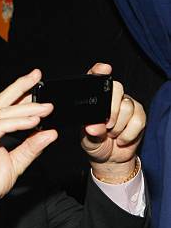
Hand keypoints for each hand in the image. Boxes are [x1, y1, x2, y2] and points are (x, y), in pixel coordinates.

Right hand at [0, 69, 57, 227]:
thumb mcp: (16, 163)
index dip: (21, 91)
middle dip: (22, 87)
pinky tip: (33, 122)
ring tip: (46, 108)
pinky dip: (18, 123)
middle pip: (3, 101)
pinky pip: (0, 127)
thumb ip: (31, 147)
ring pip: (4, 113)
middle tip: (40, 79)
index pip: (6, 105)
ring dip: (27, 109)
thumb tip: (50, 133)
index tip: (38, 82)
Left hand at [81, 63, 145, 182]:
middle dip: (112, 110)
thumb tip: (92, 127)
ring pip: (127, 106)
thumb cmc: (96, 145)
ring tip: (112, 134)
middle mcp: (111, 98)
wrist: (111, 158)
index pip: (95, 79)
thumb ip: (90, 133)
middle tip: (107, 126)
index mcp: (94, 100)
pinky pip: (137, 120)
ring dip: (118, 127)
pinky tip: (121, 139)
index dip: (99, 71)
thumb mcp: (88, 140)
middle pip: (117, 88)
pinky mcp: (139, 115)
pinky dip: (128, 134)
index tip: (103, 69)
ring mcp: (126, 104)